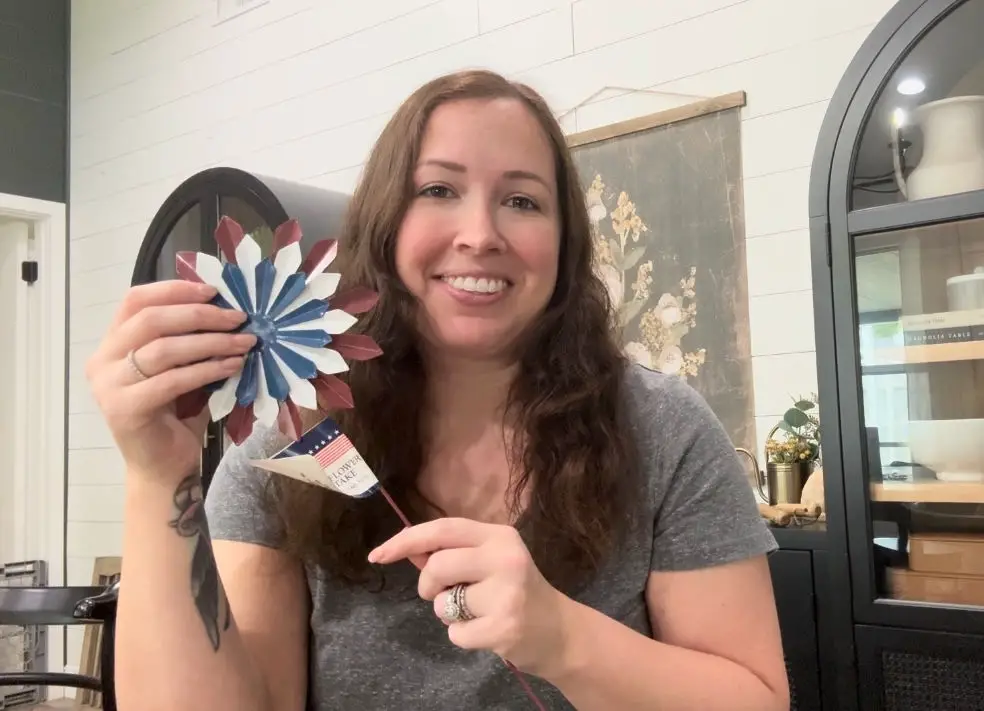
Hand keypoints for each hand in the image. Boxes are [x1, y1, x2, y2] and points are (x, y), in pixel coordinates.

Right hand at [86, 280, 254, 480]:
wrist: (163, 467)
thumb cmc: (175, 415)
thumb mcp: (183, 367)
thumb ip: (191, 339)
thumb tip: (228, 309)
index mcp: (113, 343)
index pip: (136, 300)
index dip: (175, 290)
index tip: (214, 291)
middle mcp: (103, 360)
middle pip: (150, 320)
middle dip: (200, 315)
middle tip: (238, 318)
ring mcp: (109, 385)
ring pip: (164, 348)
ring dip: (211, 342)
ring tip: (244, 342)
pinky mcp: (125, 409)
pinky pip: (172, 380)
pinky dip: (207, 369)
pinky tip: (233, 367)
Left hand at [368, 518, 571, 677]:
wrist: (560, 633)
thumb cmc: (516, 592)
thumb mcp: (489, 563)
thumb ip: (451, 553)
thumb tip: (407, 548)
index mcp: (499, 535)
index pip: (442, 529)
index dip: (405, 540)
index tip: (377, 555)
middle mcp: (505, 558)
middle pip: (436, 565)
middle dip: (429, 586)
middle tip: (446, 594)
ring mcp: (507, 593)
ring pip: (443, 603)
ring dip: (449, 614)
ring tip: (478, 613)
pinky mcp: (504, 627)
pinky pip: (455, 634)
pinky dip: (463, 637)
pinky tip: (487, 631)